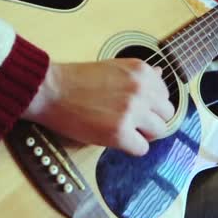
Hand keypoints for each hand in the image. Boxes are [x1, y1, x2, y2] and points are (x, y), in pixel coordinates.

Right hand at [23, 59, 174, 155]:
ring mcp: (132, 111)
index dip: (151, 105)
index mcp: (141, 70)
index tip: (135, 108)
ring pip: (158, 132)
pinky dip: (130, 148)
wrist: (50, 90)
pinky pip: (142, 149)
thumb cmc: (76, 80)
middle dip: (151, 120)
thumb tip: (161, 73)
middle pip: (166, 114)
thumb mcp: (113, 68)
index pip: (165, 94)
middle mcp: (141, 88)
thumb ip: (139, 75)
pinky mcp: (119, 132)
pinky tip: (114, 138)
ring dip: (142, 134)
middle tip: (130, 122)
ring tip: (121, 129)